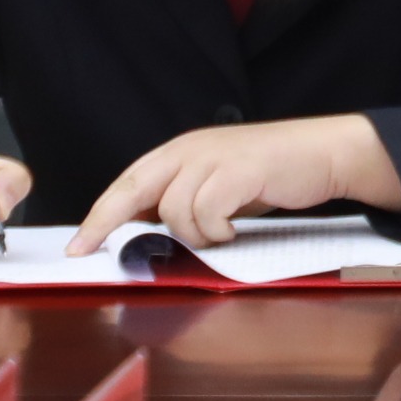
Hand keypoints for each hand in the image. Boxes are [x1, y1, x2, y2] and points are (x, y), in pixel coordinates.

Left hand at [71, 115, 400, 251]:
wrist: (323, 152)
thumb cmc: (270, 174)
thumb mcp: (218, 185)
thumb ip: (184, 201)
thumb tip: (145, 232)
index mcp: (180, 152)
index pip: (127, 184)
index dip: (98, 216)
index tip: (77, 247)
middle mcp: (190, 149)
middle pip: (132, 188)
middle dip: (106, 222)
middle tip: (89, 251)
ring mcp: (213, 157)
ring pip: (174, 209)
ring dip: (194, 234)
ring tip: (220, 234)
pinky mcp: (238, 170)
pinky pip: (207, 211)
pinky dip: (217, 230)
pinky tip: (234, 230)